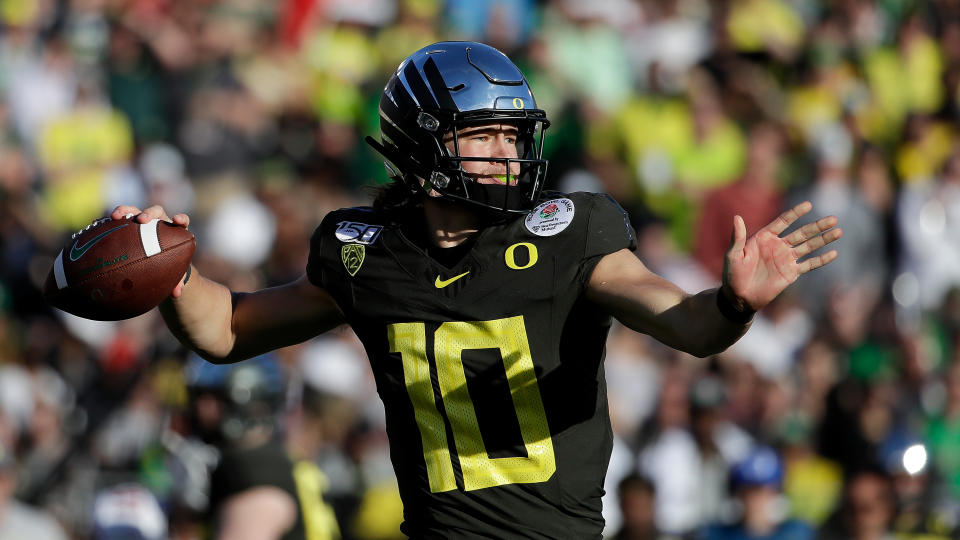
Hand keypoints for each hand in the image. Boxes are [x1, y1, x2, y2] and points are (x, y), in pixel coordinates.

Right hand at [111, 205, 191, 297]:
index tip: (176, 220)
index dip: (180, 219)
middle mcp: (159, 222)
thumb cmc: (168, 265)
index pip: (181, 221)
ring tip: (115, 216)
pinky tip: (95, 224)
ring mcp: (142, 222)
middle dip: (149, 213)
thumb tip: (176, 294)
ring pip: (135, 211)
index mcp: (174, 231)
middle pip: (156, 211)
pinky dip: (108, 221)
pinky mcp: (127, 223)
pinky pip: (117, 220)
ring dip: (125, 210)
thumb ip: (177, 281)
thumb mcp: (173, 273)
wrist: (156, 260)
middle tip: (141, 220)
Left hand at [722, 201, 841, 311]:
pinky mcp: (791, 273)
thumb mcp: (733, 255)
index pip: (783, 222)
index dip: (795, 213)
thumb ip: (737, 237)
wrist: (739, 297)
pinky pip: (809, 265)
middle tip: (833, 218)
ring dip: (823, 239)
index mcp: (764, 237)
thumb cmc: (732, 275)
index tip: (809, 205)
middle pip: (801, 232)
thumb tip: (736, 217)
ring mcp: (786, 259)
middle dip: (817, 226)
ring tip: (838, 231)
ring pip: (808, 246)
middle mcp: (778, 246)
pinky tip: (833, 253)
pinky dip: (821, 259)